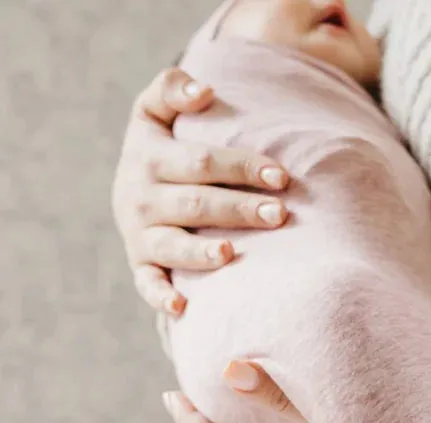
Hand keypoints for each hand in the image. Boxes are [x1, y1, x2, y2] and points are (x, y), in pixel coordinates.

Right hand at [111, 67, 291, 314]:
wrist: (129, 191)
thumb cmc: (162, 151)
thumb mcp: (155, 112)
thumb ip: (171, 88)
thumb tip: (204, 91)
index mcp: (150, 157)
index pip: (202, 162)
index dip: (242, 167)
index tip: (282, 176)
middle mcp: (141, 197)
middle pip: (197, 204)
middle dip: (239, 209)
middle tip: (279, 215)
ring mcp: (141, 235)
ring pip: (173, 245)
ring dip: (202, 252)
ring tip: (231, 254)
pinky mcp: (142, 266)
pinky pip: (148, 285)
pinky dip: (161, 297)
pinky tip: (183, 307)